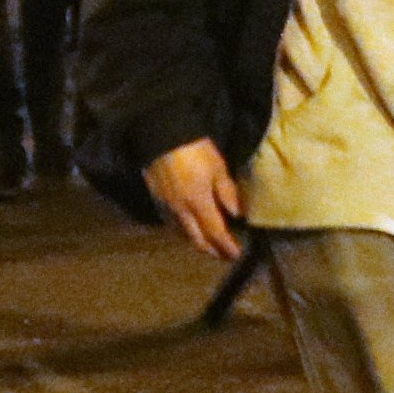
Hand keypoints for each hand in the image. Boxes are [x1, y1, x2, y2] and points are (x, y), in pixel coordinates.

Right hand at [146, 139, 243, 260]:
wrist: (162, 136)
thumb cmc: (195, 149)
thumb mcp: (218, 168)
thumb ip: (227, 192)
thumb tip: (237, 214)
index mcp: (198, 202)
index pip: (215, 232)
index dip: (226, 246)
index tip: (236, 254)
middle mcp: (181, 210)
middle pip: (196, 239)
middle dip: (211, 250)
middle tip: (222, 255)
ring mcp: (166, 205)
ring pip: (181, 233)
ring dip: (196, 241)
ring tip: (207, 244)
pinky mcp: (156, 198)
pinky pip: (171, 222)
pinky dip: (182, 230)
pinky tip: (187, 227)